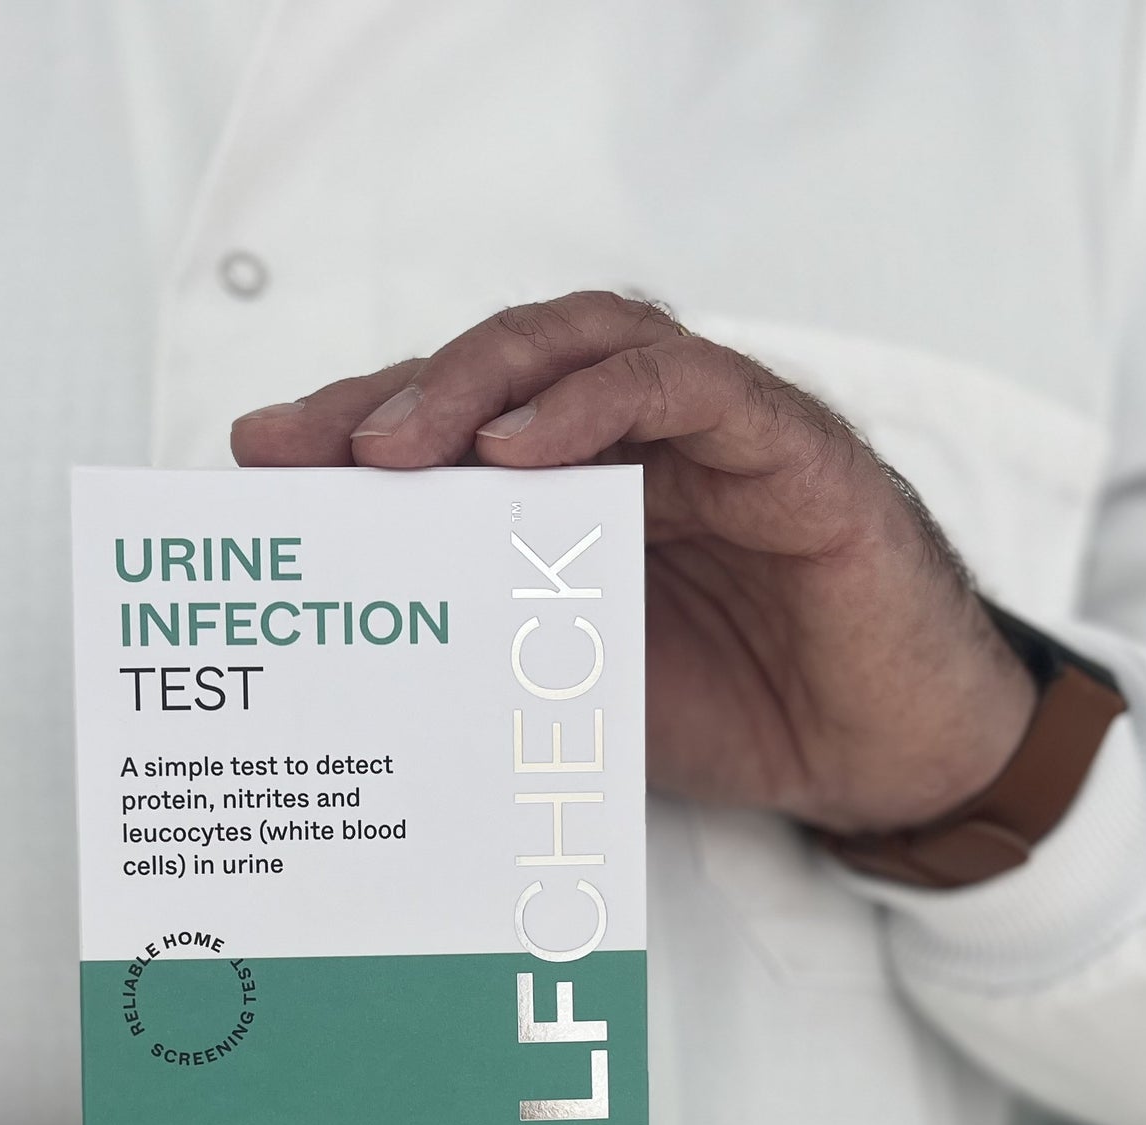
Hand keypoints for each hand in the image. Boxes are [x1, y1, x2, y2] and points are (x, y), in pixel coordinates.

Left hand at [232, 290, 1034, 833]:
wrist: (884, 756)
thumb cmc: (736, 713)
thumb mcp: (574, 690)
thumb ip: (489, 646)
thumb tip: (359, 666)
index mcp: (573, 488)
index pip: (450, 431)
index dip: (354, 435)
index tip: (262, 467)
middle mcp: (631, 440)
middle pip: (492, 374)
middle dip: (387, 401)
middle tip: (301, 452)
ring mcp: (709, 432)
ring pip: (580, 347)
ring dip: (475, 382)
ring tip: (393, 446)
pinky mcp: (786, 445)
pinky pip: (687, 387)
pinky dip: (596, 401)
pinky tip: (518, 447)